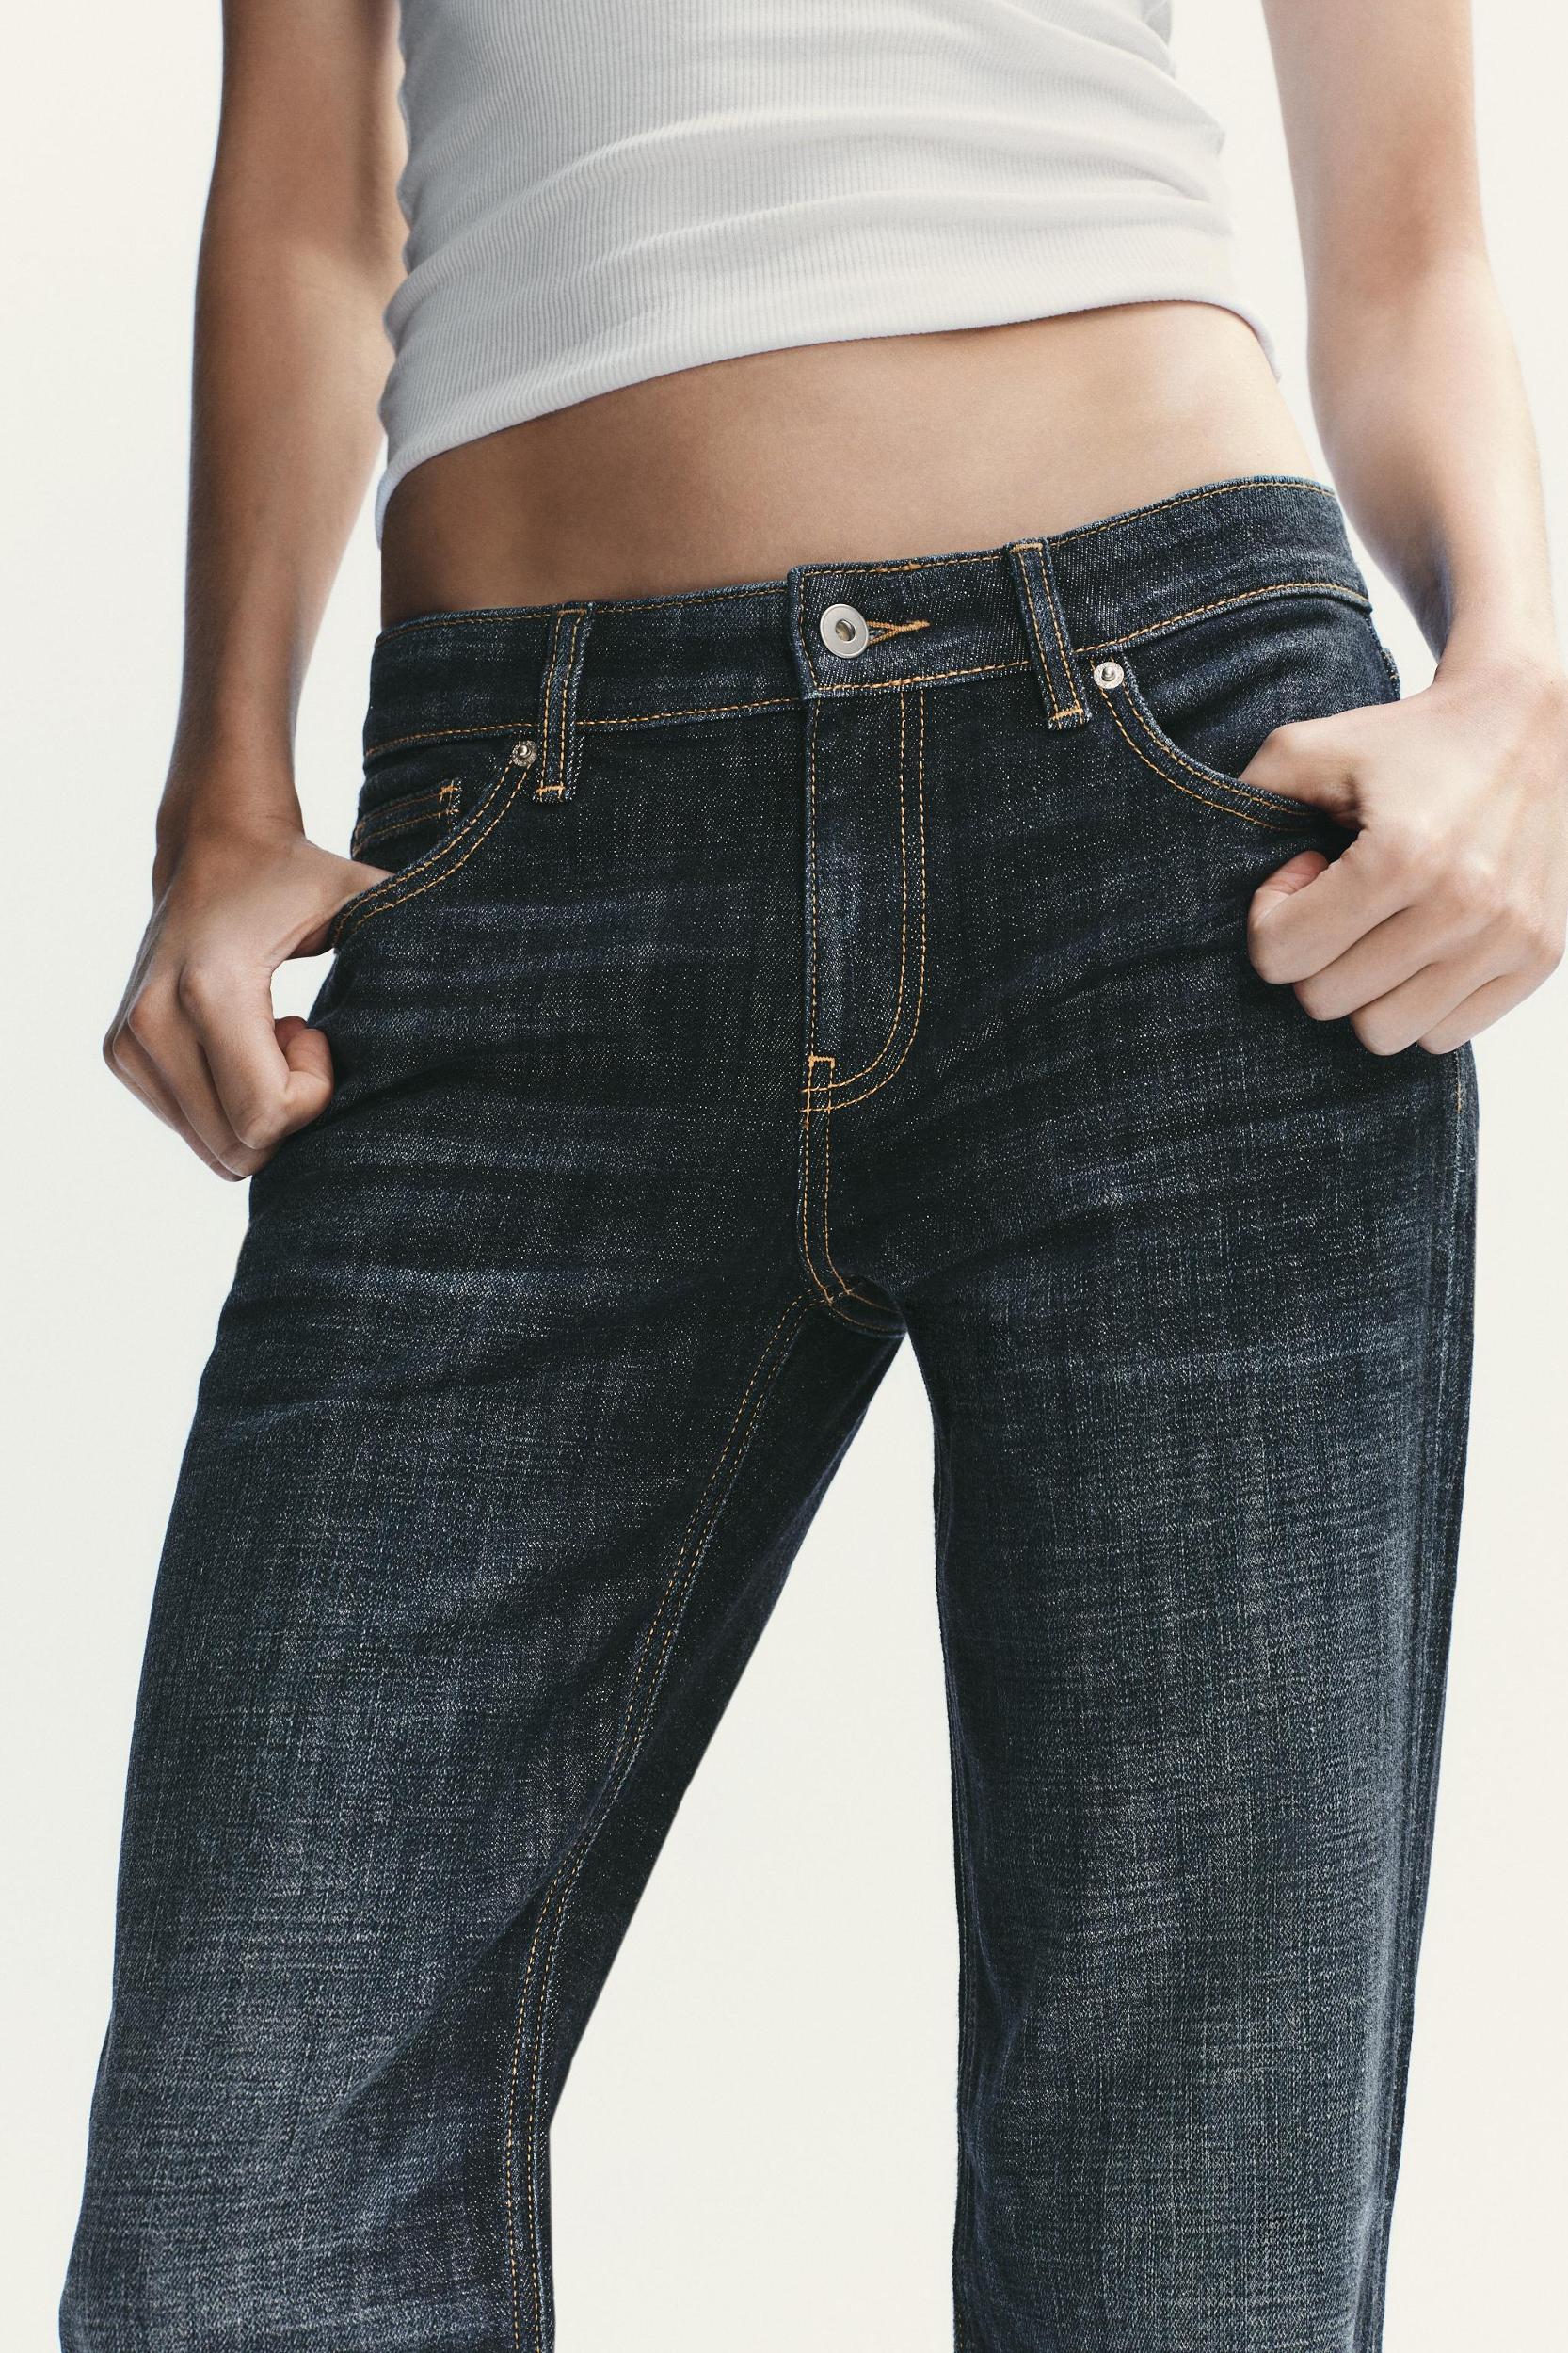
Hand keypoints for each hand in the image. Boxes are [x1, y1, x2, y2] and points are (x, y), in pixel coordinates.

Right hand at [104, 821, 390, 1177]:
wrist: (211, 845)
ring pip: (216, 1150)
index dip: (313, 1094)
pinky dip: (228, 1104)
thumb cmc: (298, 879)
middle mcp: (153, 1021)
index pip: (267, 1117)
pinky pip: (194, 1132)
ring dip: (257, 1109)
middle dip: (287, 1111)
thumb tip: (495, 982)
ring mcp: (129, 1042)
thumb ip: (420, 935)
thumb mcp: (364, 898)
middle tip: (295, 1036)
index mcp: (210, 989)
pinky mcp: (121, 1055)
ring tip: (265, 1035)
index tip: (315, 1030)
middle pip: (241, 1147)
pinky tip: (240, 1042)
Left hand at [1244, 654, 1567, 1053]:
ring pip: (1384, 1033)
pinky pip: (1443, 1036)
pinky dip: (1418, 1003)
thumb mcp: (1308, 747)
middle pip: (1326, 1002)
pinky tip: (1420, 945)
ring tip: (1378, 927)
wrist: (1530, 727)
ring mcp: (1507, 938)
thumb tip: (1209, 875)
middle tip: (1339, 899)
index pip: (1281, 957)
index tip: (1301, 873)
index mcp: (1403, 855)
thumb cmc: (1408, 741)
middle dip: (1314, 955)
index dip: (1271, 917)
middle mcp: (1463, 905)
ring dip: (1363, 990)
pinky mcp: (1539, 958)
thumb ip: (1245, 800)